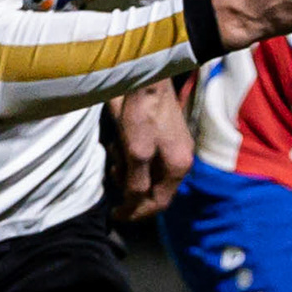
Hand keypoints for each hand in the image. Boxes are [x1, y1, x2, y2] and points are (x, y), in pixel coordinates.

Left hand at [103, 81, 195, 222]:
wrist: (145, 77)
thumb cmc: (142, 113)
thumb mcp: (136, 152)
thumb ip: (135, 182)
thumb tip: (132, 204)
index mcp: (178, 167)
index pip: (159, 202)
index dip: (137, 213)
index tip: (115, 214)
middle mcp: (178, 160)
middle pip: (153, 189)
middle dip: (131, 188)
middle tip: (112, 176)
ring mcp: (171, 147)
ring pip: (147, 174)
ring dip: (129, 172)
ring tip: (114, 157)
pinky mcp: (160, 135)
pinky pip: (145, 158)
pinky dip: (130, 158)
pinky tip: (119, 145)